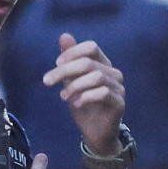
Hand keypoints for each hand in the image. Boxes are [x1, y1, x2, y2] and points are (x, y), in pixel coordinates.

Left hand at [45, 31, 127, 151]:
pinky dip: (85, 97)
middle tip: (47, 82)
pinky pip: (103, 93)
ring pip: (96, 77)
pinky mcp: (119, 103)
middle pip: (89, 62)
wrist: (94, 133)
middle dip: (65, 71)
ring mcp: (119, 88)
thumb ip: (69, 60)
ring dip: (74, 86)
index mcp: (103, 64)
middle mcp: (114, 73)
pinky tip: (76, 104)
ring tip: (63, 97)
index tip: (56, 64)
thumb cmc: (83, 105)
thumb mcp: (71, 81)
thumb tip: (64, 35)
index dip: (72, 52)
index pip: (91, 47)